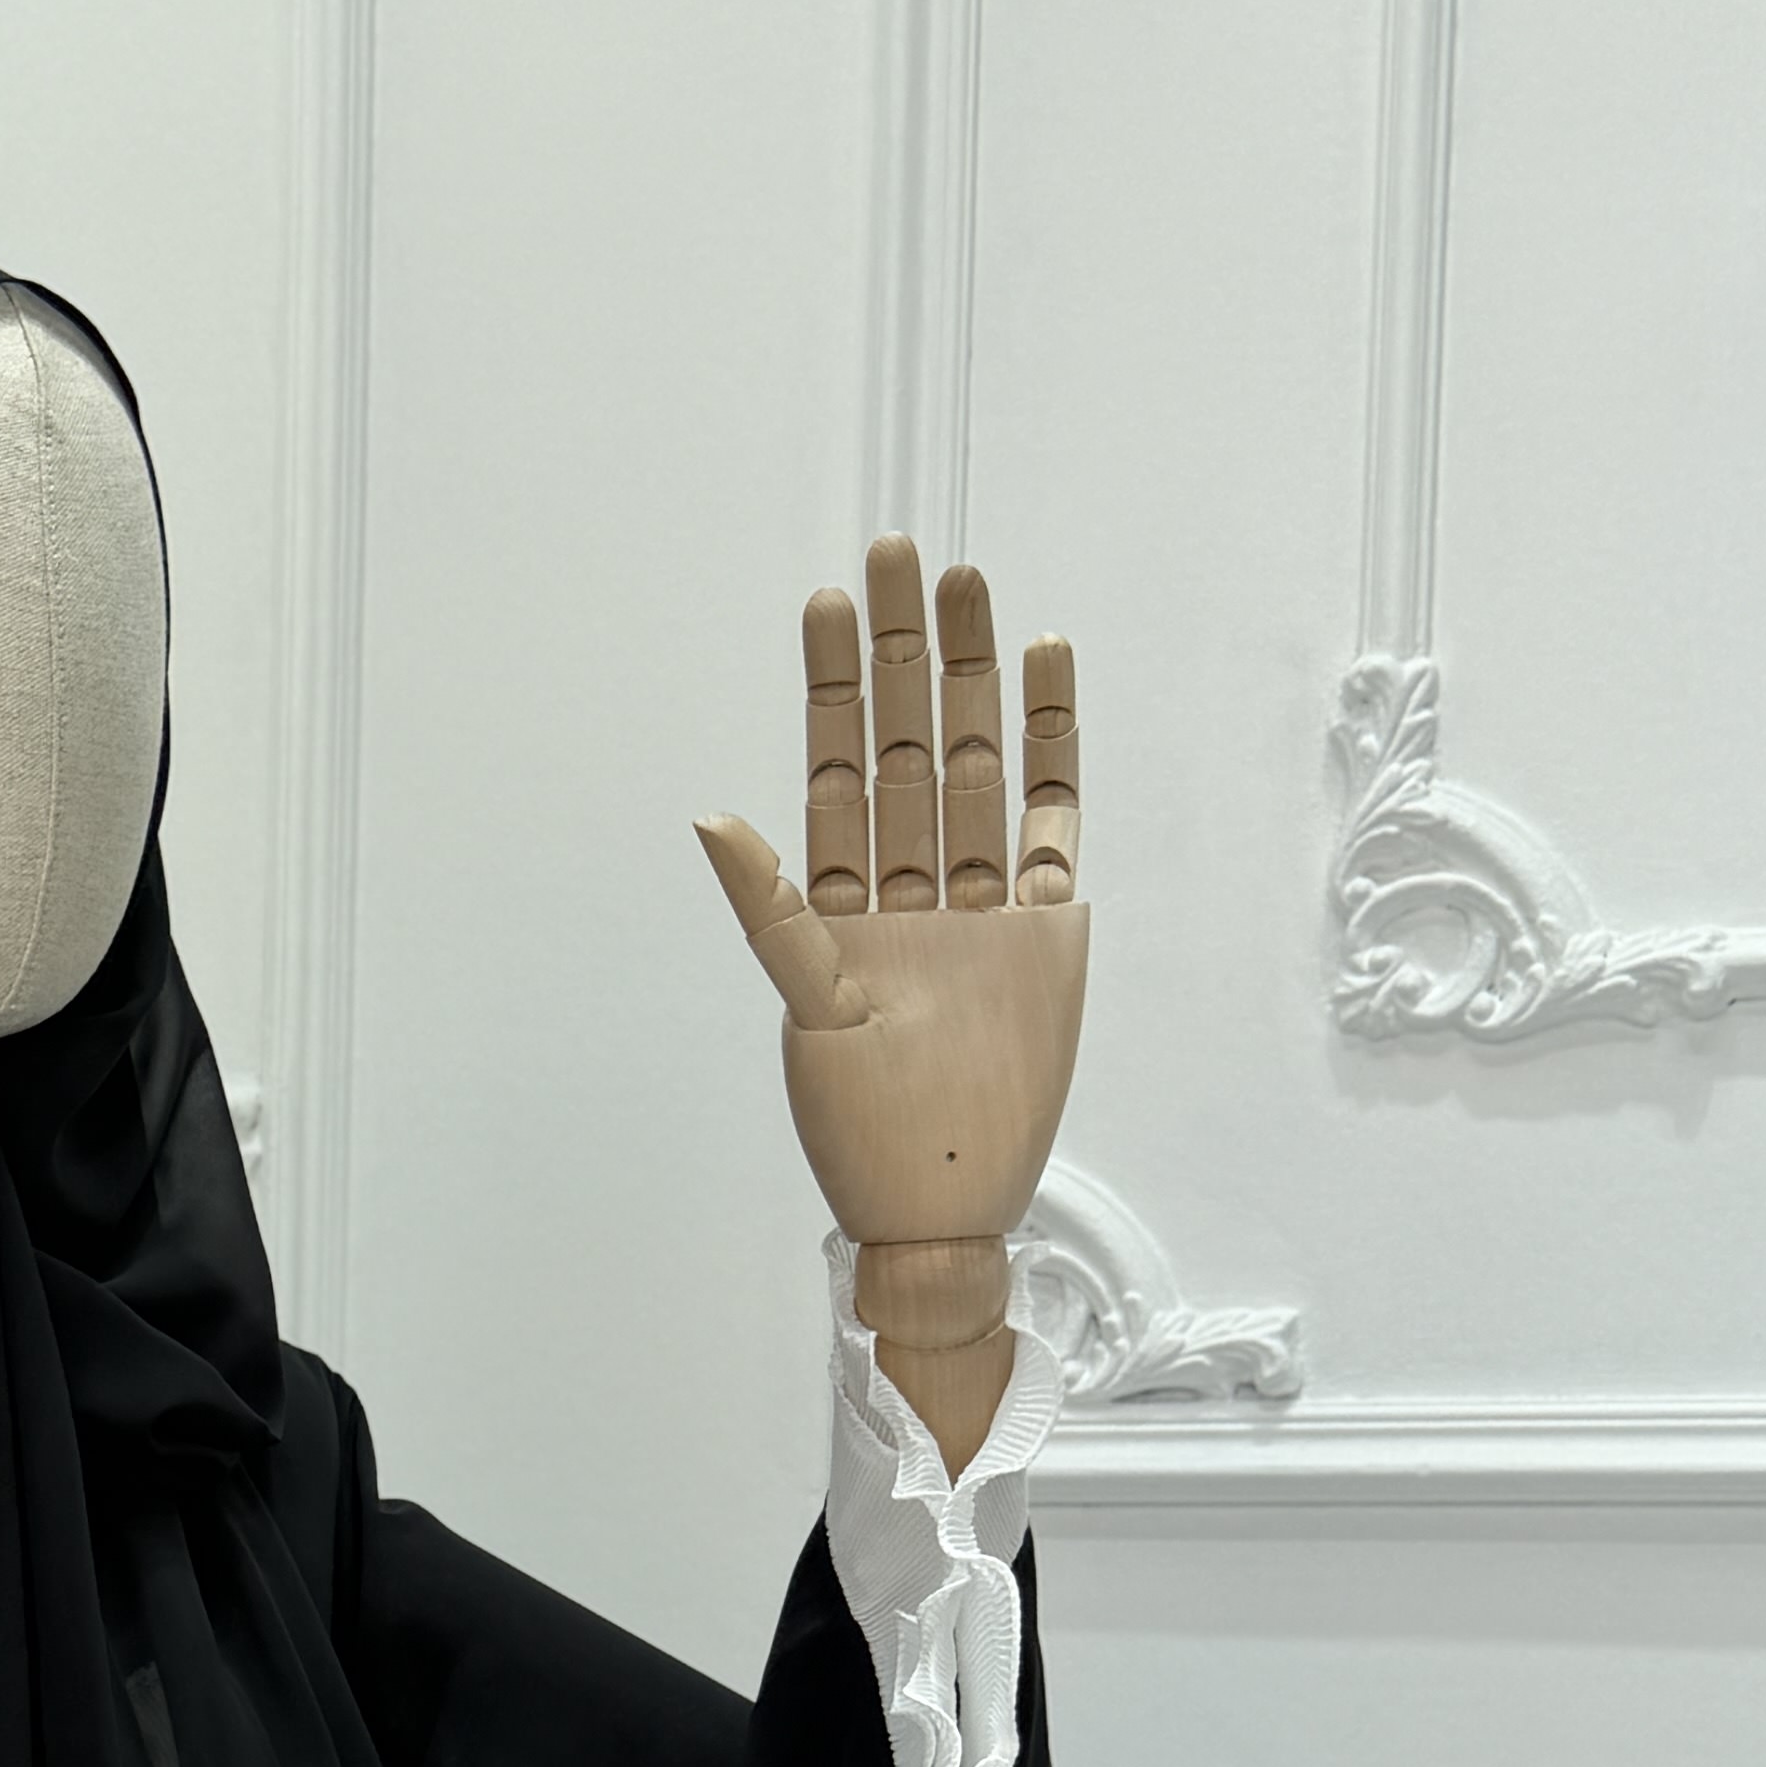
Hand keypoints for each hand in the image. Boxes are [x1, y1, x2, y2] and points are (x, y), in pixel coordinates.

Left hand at [695, 536, 1084, 1469]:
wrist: (948, 1214)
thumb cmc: (866, 1140)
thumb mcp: (808, 1015)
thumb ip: (772, 912)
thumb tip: (712, 819)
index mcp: (840, 914)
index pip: (840, 775)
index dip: (834, 691)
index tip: (830, 604)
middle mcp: (911, 895)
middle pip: (913, 748)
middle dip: (905, 655)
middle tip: (900, 551)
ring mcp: (982, 906)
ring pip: (979, 767)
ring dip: (973, 678)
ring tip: (966, 588)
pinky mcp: (1047, 930)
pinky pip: (1053, 818)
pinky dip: (1051, 744)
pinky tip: (1043, 666)